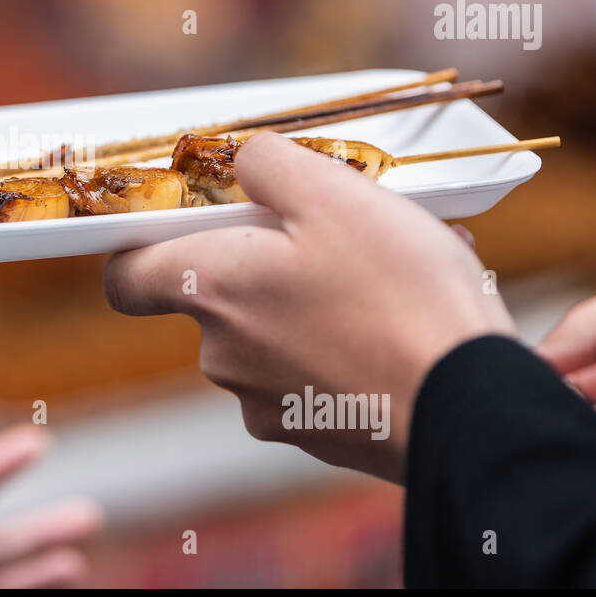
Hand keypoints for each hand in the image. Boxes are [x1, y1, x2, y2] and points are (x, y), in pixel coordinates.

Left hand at [102, 132, 514, 481]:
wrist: (470, 412)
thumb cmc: (398, 296)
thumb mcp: (334, 194)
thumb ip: (268, 163)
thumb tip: (243, 161)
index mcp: (211, 291)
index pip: (125, 277)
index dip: (140, 247)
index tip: (178, 224)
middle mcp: (222, 355)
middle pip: (215, 296)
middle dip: (266, 261)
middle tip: (335, 236)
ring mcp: (266, 404)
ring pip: (273, 334)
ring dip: (313, 301)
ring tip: (389, 280)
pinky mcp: (316, 436)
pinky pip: (313, 374)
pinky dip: (343, 346)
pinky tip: (401, 327)